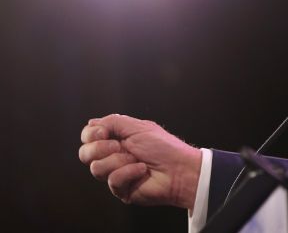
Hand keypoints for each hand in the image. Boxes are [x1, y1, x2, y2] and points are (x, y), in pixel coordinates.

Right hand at [78, 114, 201, 209]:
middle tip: (119, 146)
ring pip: (96, 168)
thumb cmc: (164, 147)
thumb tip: (92, 123)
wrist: (179, 169)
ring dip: (119, 160)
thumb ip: (113, 122)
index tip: (104, 132)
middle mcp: (113, 156)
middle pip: (85, 153)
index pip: (88, 136)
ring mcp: (116, 173)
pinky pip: (112, 180)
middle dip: (100, 148)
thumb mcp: (138, 127)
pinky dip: (129, 172)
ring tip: (138, 159)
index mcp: (117, 139)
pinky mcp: (120, 189)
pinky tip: (142, 170)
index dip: (91, 134)